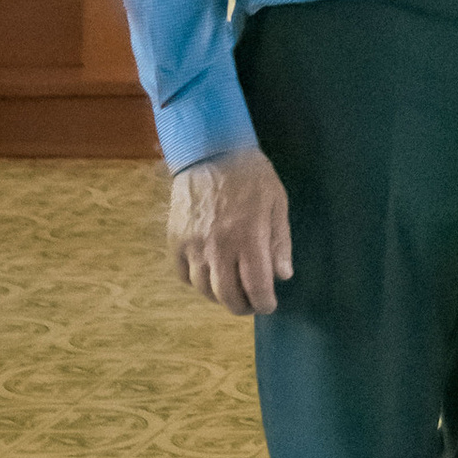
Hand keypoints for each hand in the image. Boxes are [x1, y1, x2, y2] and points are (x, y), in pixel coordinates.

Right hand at [168, 150, 291, 317]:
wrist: (209, 151)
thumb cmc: (251, 175)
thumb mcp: (276, 202)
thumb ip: (280, 241)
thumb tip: (282, 276)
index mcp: (249, 237)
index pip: (256, 286)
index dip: (263, 302)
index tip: (268, 305)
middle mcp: (218, 247)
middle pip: (226, 295)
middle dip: (241, 306)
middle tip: (250, 304)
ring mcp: (193, 245)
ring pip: (203, 289)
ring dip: (219, 296)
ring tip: (231, 291)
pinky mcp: (175, 240)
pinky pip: (183, 274)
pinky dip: (197, 282)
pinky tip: (208, 275)